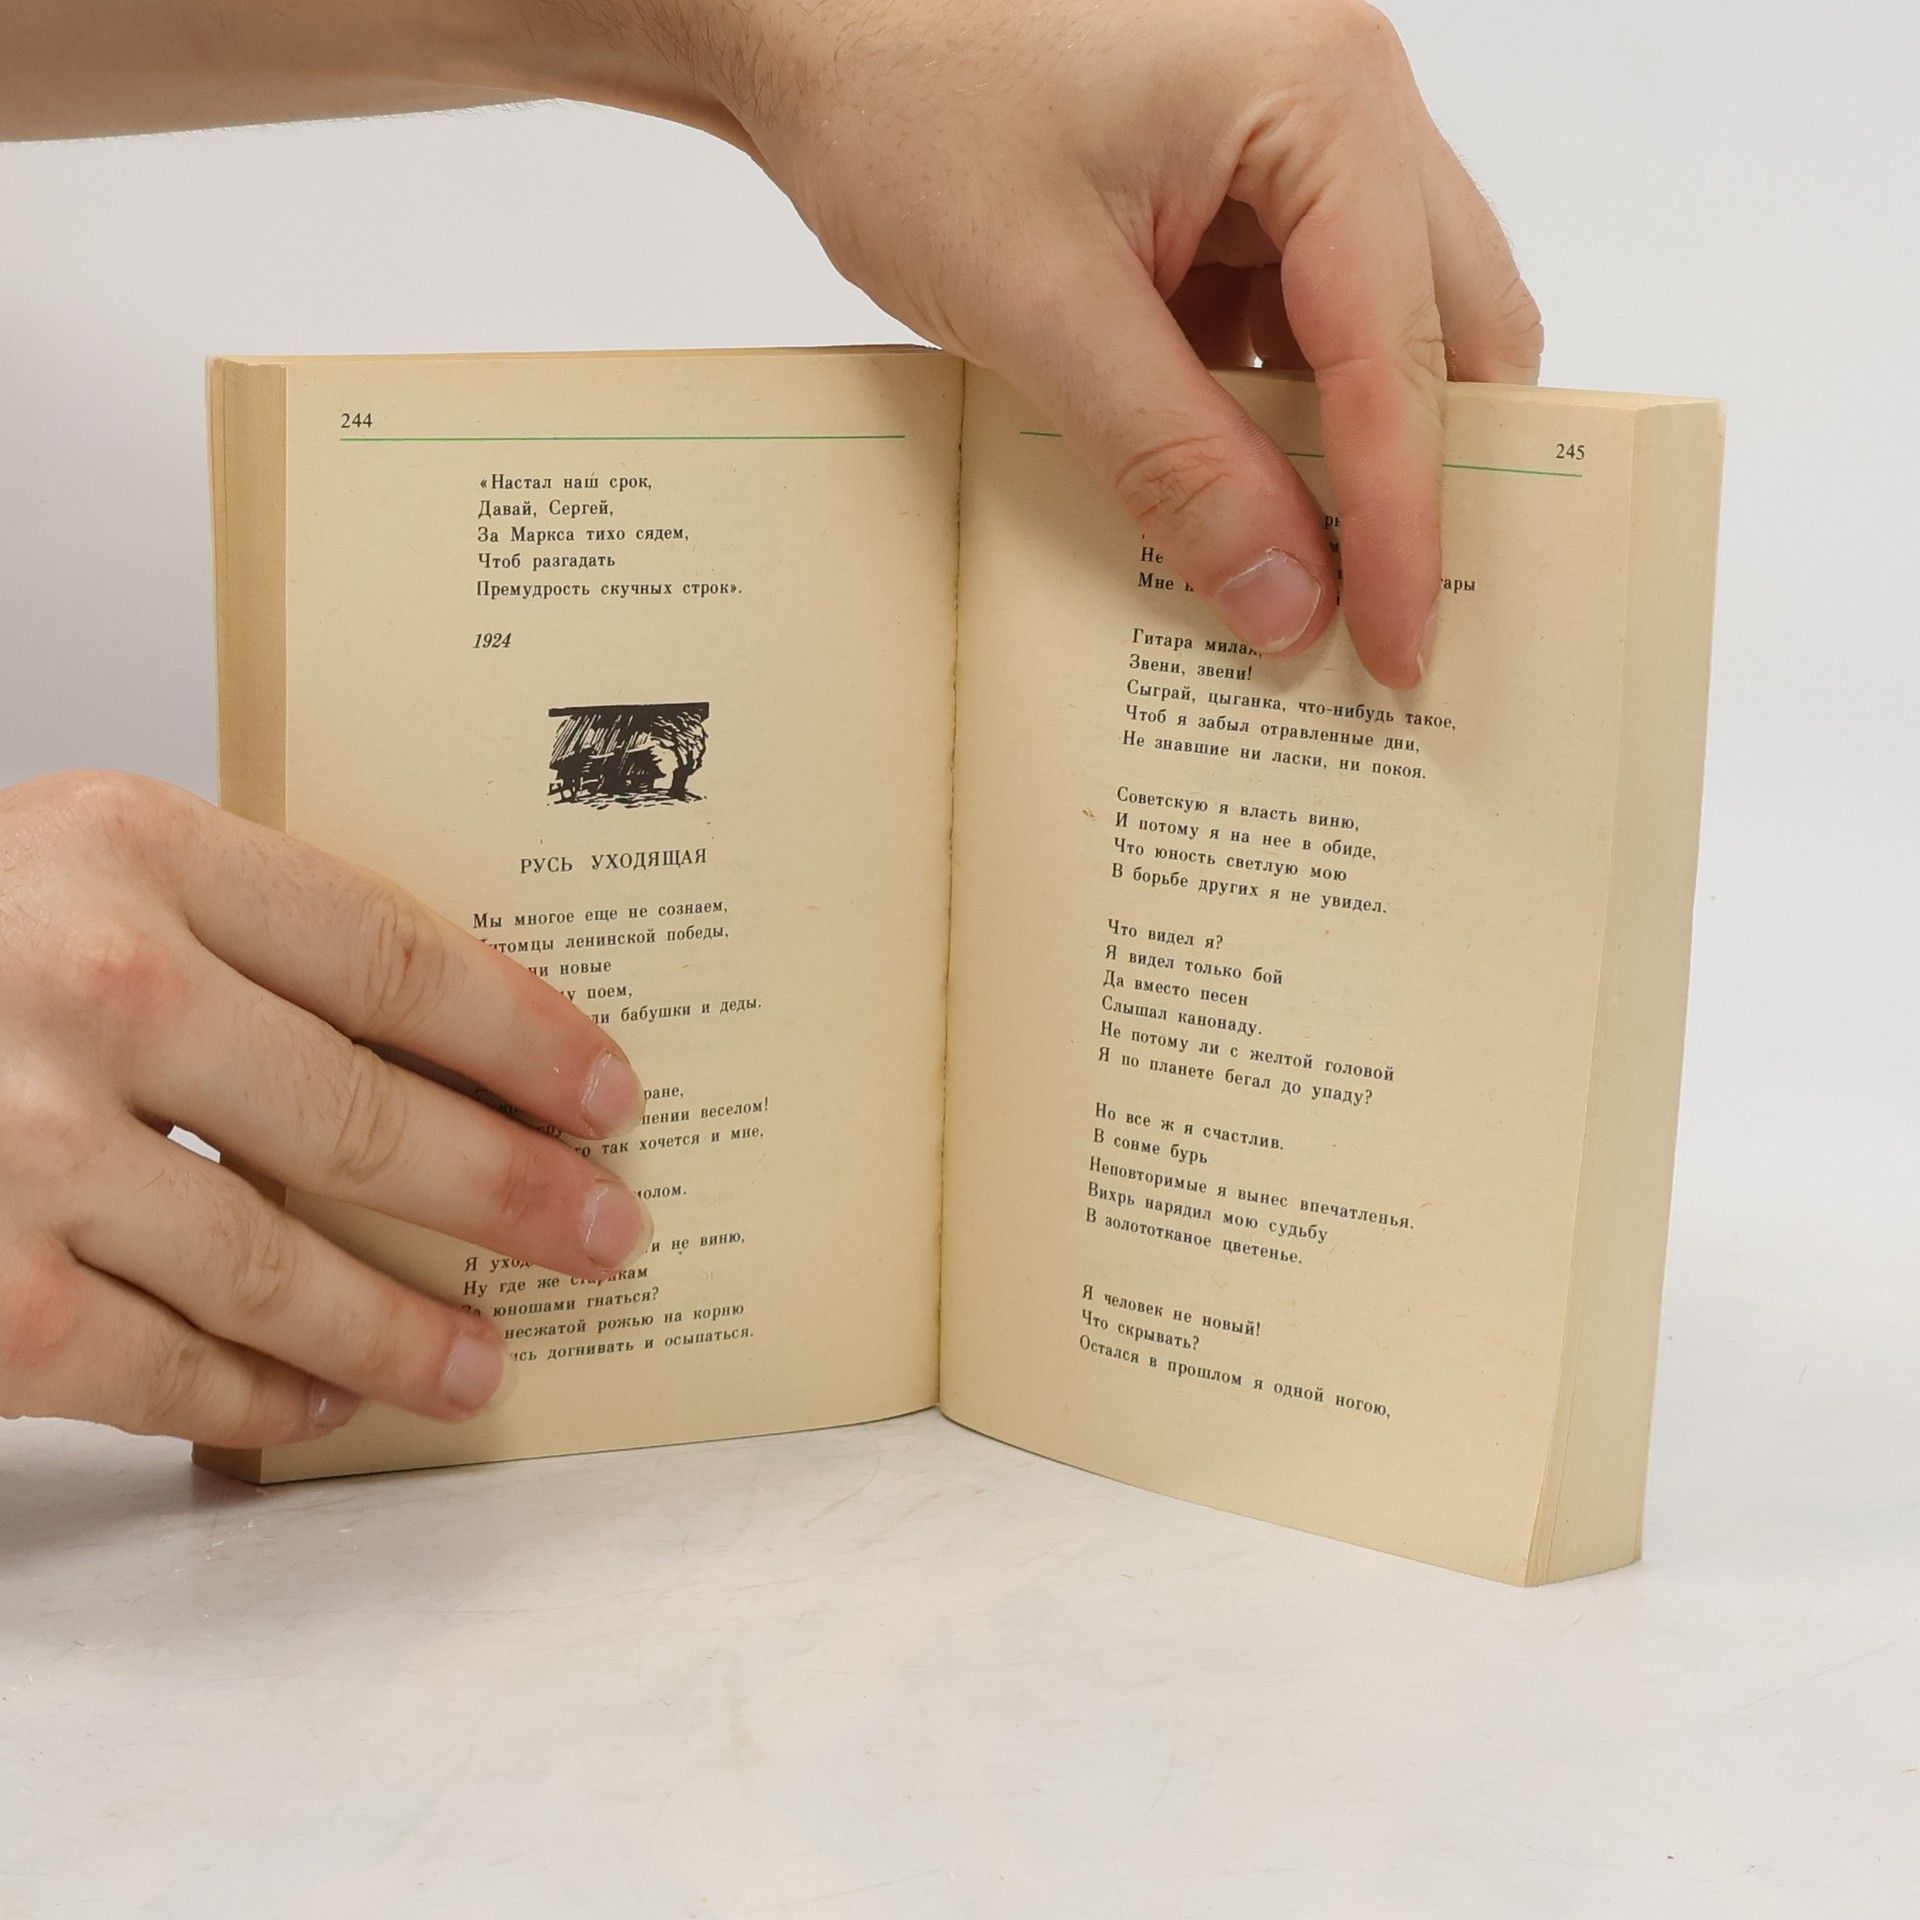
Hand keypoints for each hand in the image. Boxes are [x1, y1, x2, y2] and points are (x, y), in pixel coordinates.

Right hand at [0, 773, 649, 1446]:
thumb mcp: (72, 873)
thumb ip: (235, 933)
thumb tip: (449, 1053)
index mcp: (131, 848)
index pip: (395, 956)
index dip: (524, 1038)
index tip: (608, 1094)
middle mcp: (89, 986)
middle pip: (367, 1117)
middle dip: (512, 1194)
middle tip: (606, 1236)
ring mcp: (19, 1146)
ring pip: (278, 1265)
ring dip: (402, 1329)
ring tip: (484, 1362)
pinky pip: (156, 1365)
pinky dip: (251, 1396)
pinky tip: (314, 1407)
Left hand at [539, 0, 1540, 686]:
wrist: (810, 21)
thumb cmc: (909, 101)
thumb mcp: (1045, 306)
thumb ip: (1178, 463)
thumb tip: (1288, 598)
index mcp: (1324, 99)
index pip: (1404, 349)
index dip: (1406, 519)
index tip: (1400, 645)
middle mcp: (1342, 101)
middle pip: (1445, 324)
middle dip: (1419, 475)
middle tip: (1387, 618)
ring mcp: (1293, 137)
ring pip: (1377, 328)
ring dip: (1340, 451)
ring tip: (1302, 575)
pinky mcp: (1236, 182)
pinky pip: (1296, 317)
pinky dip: (1271, 412)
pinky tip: (1229, 493)